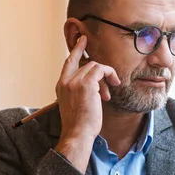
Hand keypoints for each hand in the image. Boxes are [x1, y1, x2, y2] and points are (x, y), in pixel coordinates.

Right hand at [54, 36, 120, 171]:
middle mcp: (65, 81)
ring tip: (108, 94)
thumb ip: (81, 92)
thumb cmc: (79, 125)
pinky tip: (113, 86)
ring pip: (94, 66)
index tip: (82, 40)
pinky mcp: (86, 83)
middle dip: (100, 70)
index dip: (76, 50)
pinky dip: (110, 75)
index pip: (68, 62)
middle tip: (112, 77)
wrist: (77, 134)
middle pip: (85, 64)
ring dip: (105, 78)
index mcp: (61, 86)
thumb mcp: (75, 105)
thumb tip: (96, 87)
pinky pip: (101, 69)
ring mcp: (74, 81)